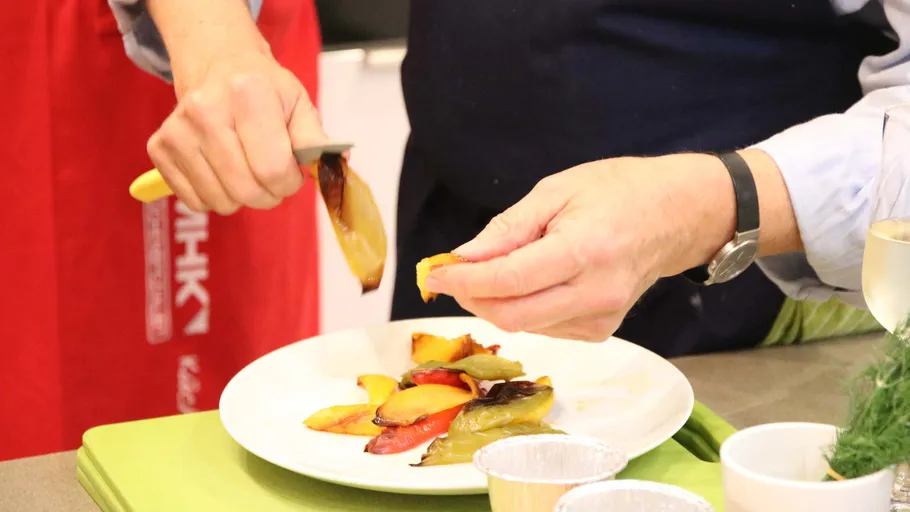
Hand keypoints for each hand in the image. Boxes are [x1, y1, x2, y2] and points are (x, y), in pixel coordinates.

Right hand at [147, 48, 326, 213]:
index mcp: (248, 94)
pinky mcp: (159, 148)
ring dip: (241, 198)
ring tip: (245, 170)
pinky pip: (194, 200)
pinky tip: (221, 172)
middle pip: (246, 190)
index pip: (273, 169)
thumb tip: (331, 169)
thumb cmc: (265, 89)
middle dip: (268, 195)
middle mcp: (206, 110)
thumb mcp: (299, 104)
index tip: (291, 175)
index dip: (289, 183)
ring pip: (220, 200)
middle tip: (272, 180)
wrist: (218, 65)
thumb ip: (315, 140)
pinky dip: (214, 196)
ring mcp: (178, 130)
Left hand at [423, 154, 740, 341]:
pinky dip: (522, 307)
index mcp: (585, 250)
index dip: (465, 280)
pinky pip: (543, 326)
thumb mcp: (557, 190)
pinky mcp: (600, 330)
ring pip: (525, 324)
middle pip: (512, 315)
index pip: (510, 279)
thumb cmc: (618, 191)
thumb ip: (508, 229)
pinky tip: (527, 281)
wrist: (676, 215)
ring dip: (494, 302)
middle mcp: (596, 292)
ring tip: (490, 269)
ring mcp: (601, 317)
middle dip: (472, 297)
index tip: (434, 272)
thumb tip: (463, 257)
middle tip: (451, 274)